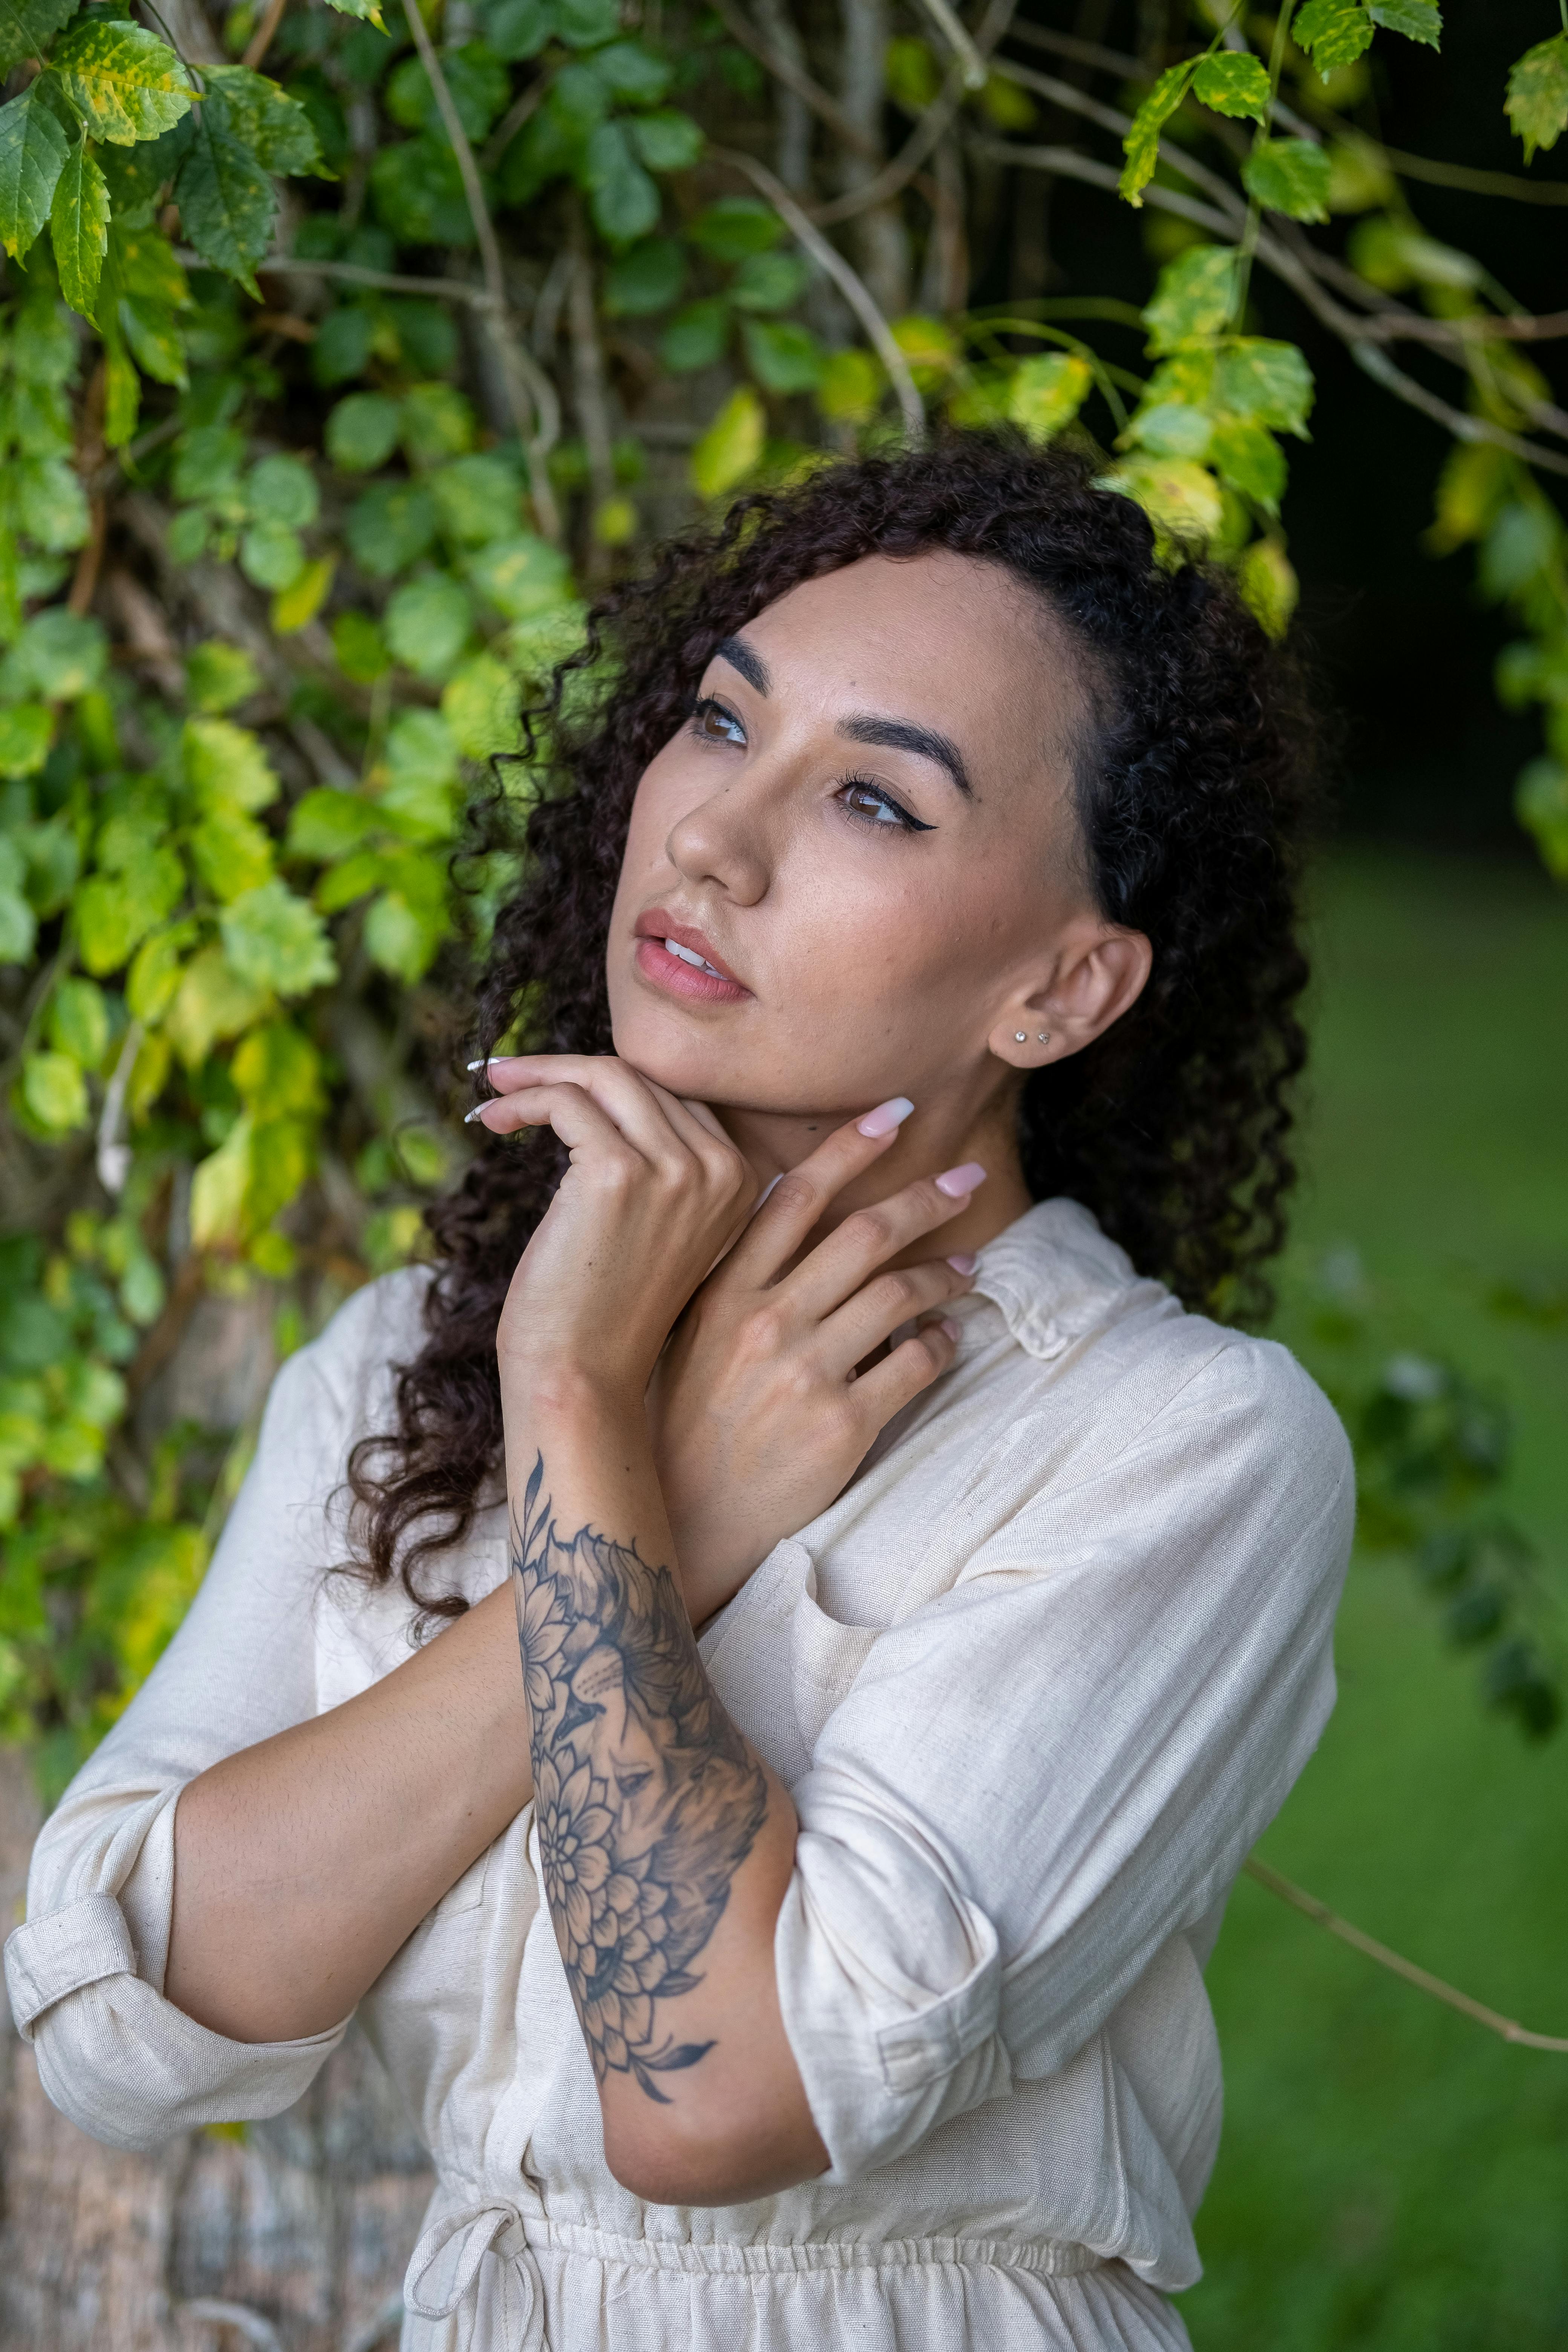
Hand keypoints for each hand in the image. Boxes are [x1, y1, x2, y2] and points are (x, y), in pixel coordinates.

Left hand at [470, 1055, 757, 1407]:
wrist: (582, 1379)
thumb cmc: (605, 1312)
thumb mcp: (657, 1229)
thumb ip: (660, 1166)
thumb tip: (603, 1088)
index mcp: (741, 1181)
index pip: (674, 1096)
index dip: (608, 1083)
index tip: (557, 1084)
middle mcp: (721, 1170)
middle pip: (640, 1077)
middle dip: (566, 1068)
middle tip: (509, 1075)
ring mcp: (675, 1170)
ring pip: (603, 1078)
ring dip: (539, 1075)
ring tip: (497, 1092)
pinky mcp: (617, 1174)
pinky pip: (567, 1103)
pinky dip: (525, 1100)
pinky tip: (493, 1122)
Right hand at [646, 1115, 984, 1622]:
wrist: (682, 1519)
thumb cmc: (682, 1422)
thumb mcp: (690, 1335)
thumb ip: (734, 1278)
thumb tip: (786, 1217)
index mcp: (724, 1291)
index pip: (796, 1195)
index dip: (852, 1146)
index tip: (899, 1114)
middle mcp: (765, 1322)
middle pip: (865, 1233)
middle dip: (927, 1198)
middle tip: (969, 1178)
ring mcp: (805, 1373)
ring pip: (899, 1295)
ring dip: (945, 1275)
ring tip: (968, 1268)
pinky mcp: (841, 1425)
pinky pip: (913, 1365)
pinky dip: (940, 1345)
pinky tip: (945, 1340)